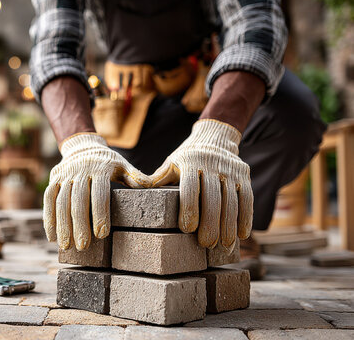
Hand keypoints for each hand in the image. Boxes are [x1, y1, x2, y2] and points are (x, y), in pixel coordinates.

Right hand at [44, 133, 150, 250]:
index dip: (100, 213)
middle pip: (78, 200)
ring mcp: (65, 175)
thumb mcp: (123, 166)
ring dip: (63, 225)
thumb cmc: (108, 162)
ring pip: (61, 201)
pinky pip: (48, 199)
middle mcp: (80, 171)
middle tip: (83, 246)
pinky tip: (52, 236)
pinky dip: (49, 218)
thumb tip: (151, 187)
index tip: (102, 234)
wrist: (83, 146)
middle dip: (79, 224)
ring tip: (67, 246)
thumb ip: (135, 177)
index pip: (100, 193)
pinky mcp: (54, 179)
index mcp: (100, 168)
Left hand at [149, 119, 252, 248]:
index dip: (189, 208)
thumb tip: (135, 192)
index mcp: (189, 162)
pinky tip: (242, 235)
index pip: (190, 187)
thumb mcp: (170, 165)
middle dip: (210, 223)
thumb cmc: (185, 159)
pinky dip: (246, 217)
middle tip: (206, 244)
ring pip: (231, 200)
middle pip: (212, 197)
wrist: (213, 139)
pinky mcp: (244, 176)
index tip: (187, 229)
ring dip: (229, 224)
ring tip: (224, 245)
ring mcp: (230, 170)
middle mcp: (211, 165)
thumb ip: (157, 180)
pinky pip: (247, 198)